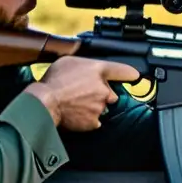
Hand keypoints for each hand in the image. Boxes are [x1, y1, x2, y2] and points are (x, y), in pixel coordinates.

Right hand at [25, 57, 139, 131]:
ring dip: (92, 106)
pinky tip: (75, 113)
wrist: (45, 102)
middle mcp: (103, 89)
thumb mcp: (69, 61)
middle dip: (101, 94)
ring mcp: (100, 107)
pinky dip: (87, 118)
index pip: (122, 70)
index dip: (130, 73)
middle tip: (83, 92)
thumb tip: (88, 68)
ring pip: (101, 107)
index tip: (136, 76)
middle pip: (110, 93)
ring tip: (75, 103)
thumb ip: (84, 64)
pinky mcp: (94, 122)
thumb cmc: (54, 80)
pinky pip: (94, 120)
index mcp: (98, 71)